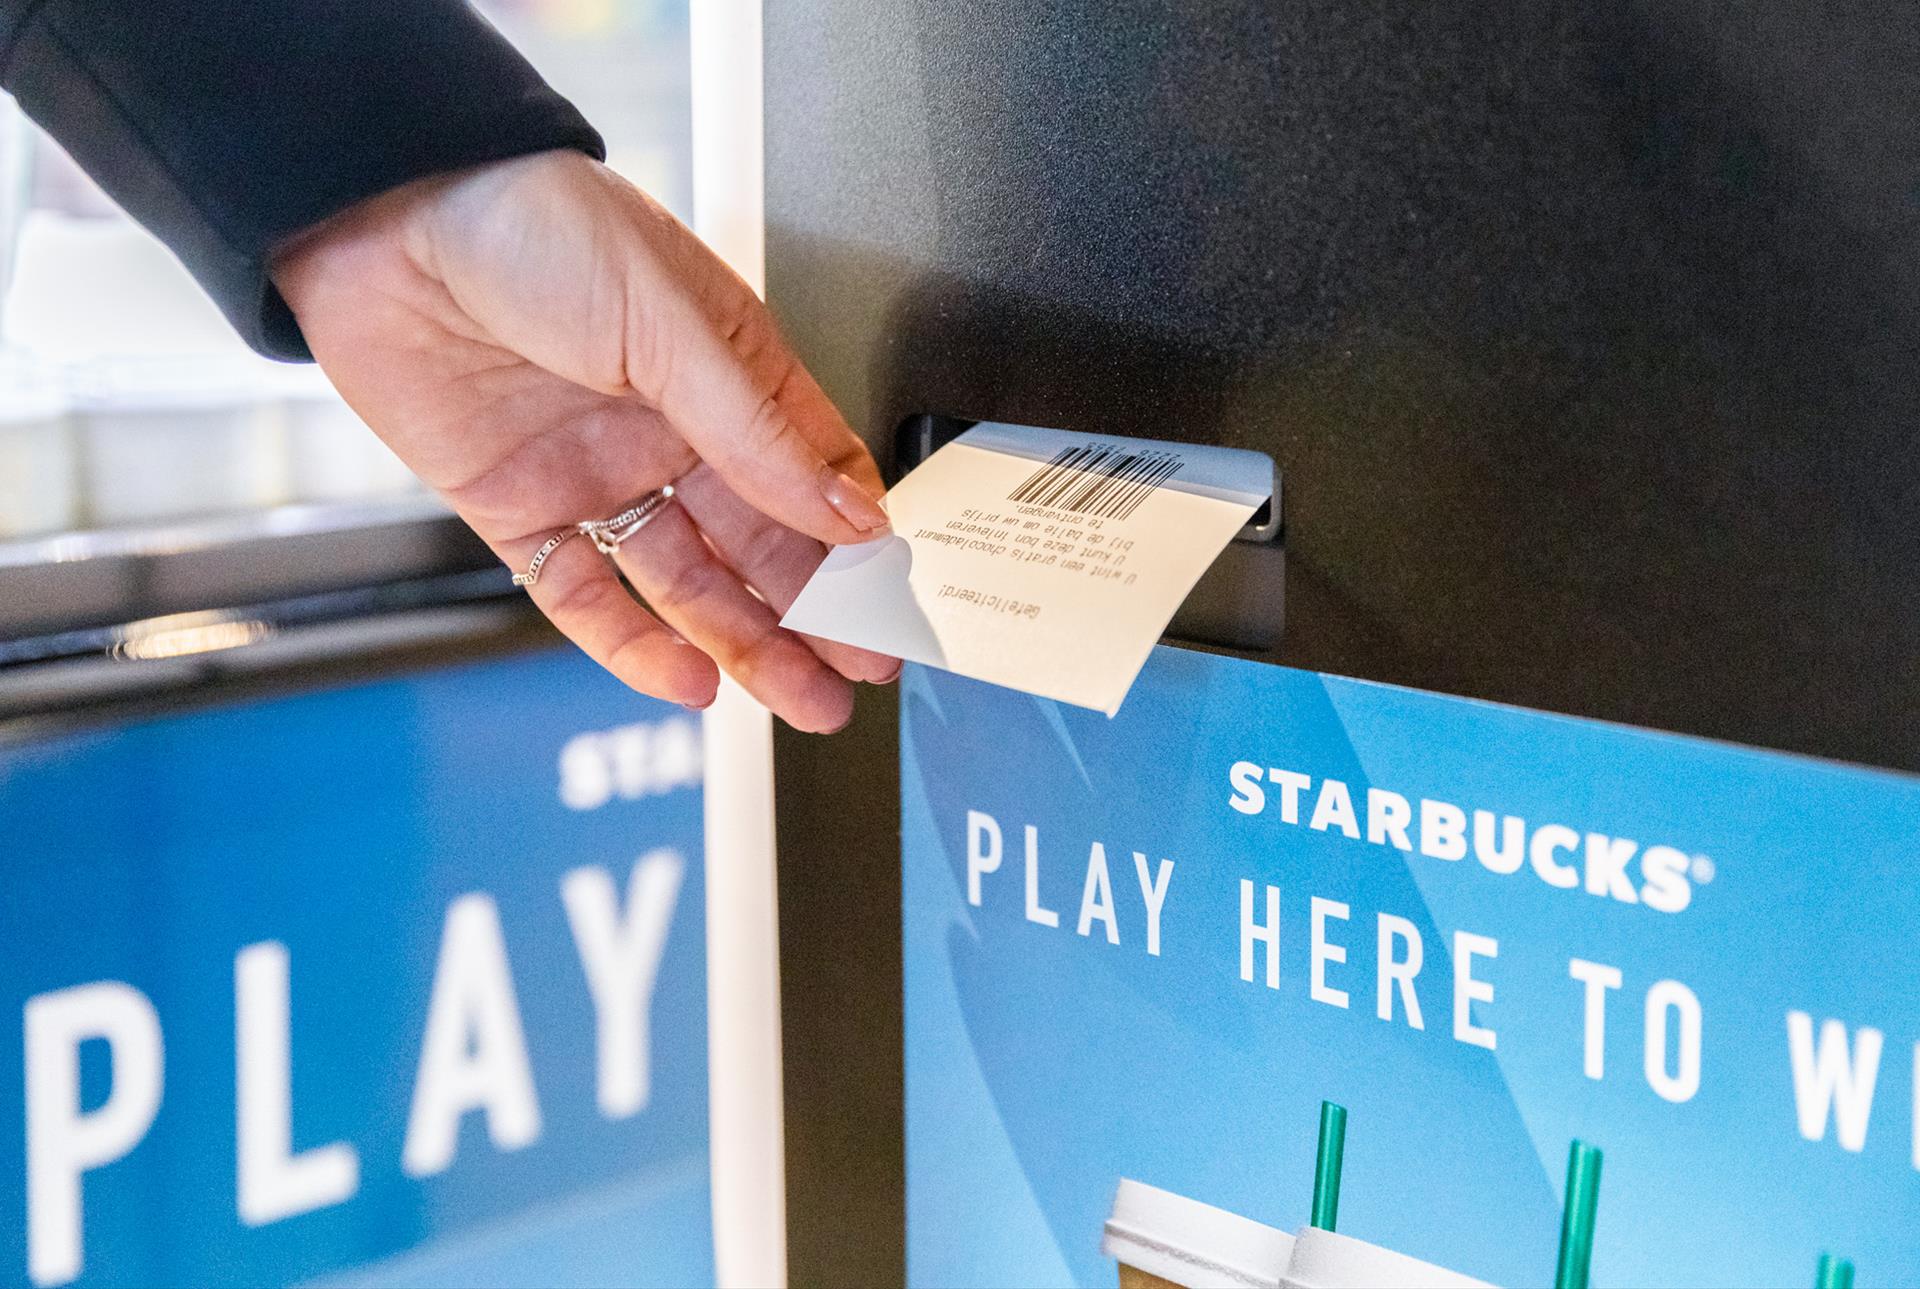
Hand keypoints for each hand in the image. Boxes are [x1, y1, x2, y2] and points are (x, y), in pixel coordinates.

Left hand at [272, 150, 896, 731]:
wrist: (382, 216)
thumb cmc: (530, 220)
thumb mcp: (670, 321)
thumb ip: (759, 433)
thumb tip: (851, 511)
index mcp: (728, 373)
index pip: (815, 478)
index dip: (857, 547)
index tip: (893, 607)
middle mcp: (670, 431)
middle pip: (761, 546)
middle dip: (817, 616)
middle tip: (859, 677)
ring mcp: (599, 476)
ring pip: (689, 585)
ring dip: (747, 644)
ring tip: (801, 698)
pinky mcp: (522, 512)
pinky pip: (588, 596)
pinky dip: (635, 645)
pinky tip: (689, 676)